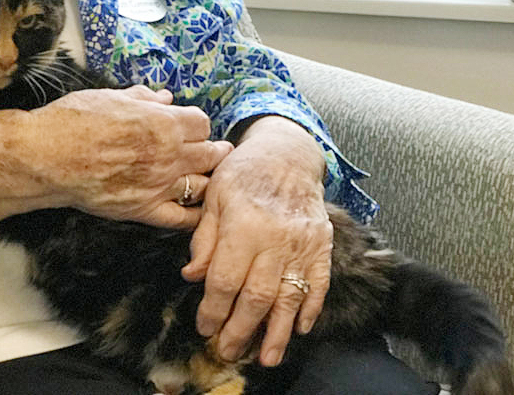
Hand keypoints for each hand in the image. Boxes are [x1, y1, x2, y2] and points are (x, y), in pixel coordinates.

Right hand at [33, 85, 231, 228]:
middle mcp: (168, 155)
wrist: (45, 157)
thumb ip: (145, 99)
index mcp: (163, 123)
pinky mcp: (143, 210)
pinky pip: (181, 218)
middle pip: (209, 153)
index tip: (192, 127)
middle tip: (214, 151)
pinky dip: (194, 215)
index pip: (202, 123)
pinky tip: (196, 209)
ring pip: (202, 185)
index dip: (197, 124)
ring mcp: (158, 185)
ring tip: (205, 176)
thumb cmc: (74, 121)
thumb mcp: (113, 97)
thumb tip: (166, 97)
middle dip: (212, 150)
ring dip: (206, 179)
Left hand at [182, 116, 331, 366]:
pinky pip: (319, 284)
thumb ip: (203, 238)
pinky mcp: (322, 245)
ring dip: (278, 333)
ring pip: (290, 298)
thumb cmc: (245, 173)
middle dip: (240, 331)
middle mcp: (276, 238)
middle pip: (257, 297)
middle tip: (227, 351)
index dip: (213, 310)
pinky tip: (299, 329)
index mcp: (244, 225)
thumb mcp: (215, 197)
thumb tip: (192, 276)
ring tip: (267, 358)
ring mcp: (303, 244)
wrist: (289, 154)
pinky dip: (310, 309)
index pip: (225, 280)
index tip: (205, 327)